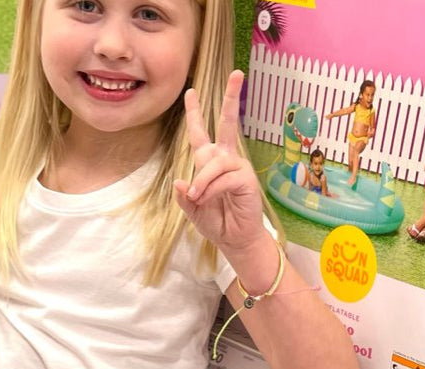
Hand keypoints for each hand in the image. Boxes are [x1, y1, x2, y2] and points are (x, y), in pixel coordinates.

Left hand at [173, 70, 262, 253]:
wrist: (234, 240)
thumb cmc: (216, 222)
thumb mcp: (192, 209)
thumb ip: (184, 196)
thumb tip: (179, 182)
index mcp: (210, 162)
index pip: (200, 134)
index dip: (194, 113)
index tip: (191, 91)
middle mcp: (225, 159)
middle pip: (227, 124)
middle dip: (231, 98)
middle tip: (237, 73)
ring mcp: (238, 167)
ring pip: (214, 163)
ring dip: (202, 182)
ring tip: (197, 198)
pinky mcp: (246, 179)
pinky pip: (223, 178)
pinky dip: (211, 190)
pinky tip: (207, 200)